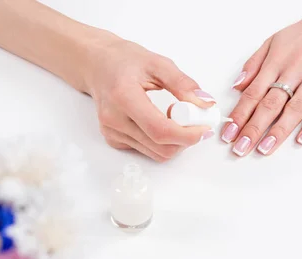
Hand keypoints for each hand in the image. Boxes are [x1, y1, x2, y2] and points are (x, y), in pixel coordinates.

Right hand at [82, 32, 215, 161]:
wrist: (97, 65)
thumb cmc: (124, 61)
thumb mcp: (158, 63)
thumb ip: (183, 84)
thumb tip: (205, 104)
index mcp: (124, 97)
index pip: (160, 130)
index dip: (187, 135)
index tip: (204, 129)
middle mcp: (114, 120)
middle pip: (161, 148)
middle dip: (185, 140)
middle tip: (195, 121)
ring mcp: (112, 133)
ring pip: (156, 154)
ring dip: (175, 142)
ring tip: (176, 118)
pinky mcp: (114, 140)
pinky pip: (147, 150)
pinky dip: (161, 142)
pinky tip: (159, 121)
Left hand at [223, 10, 301, 155]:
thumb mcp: (272, 42)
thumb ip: (253, 65)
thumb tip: (236, 87)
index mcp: (275, 62)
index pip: (252, 94)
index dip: (239, 116)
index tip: (228, 134)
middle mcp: (293, 71)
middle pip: (270, 104)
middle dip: (253, 129)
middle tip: (241, 148)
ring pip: (294, 108)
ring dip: (278, 131)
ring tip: (264, 149)